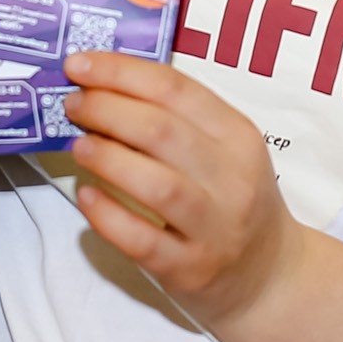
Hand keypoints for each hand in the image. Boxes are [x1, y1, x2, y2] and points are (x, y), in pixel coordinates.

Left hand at [62, 51, 304, 330]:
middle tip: (73, 104)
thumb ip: (178, 121)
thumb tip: (102, 89)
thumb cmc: (235, 202)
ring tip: (78, 146)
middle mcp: (233, 178)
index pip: (176, 88)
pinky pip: (144, 241)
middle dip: (106, 109)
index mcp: (239, 136)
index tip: (79, 64)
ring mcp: (215, 228)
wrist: (269, 277)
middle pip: (162, 131)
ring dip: (108, 159)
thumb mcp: (226, 151)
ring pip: (158, 185)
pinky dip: (109, 216)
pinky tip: (86, 197)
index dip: (121, 72)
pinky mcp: (192, 269)